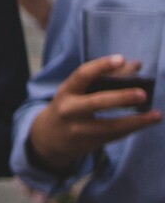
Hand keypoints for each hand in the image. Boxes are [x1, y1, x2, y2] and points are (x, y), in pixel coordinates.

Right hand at [25, 55, 162, 175]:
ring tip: (156, 115)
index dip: (101, 66)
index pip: (82, 75)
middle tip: (143, 93)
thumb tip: (137, 64)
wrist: (48, 138)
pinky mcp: (89, 143)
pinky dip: (132, 127)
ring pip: (110, 126)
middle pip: (96, 103)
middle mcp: (69, 111)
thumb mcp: (79, 91)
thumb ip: (107, 77)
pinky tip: (147, 121)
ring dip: (136, 121)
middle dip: (121, 98)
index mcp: (66, 92)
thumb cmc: (70, 106)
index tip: (121, 59)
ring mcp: (78, 130)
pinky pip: (114, 135)